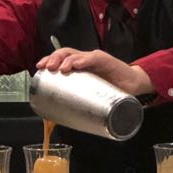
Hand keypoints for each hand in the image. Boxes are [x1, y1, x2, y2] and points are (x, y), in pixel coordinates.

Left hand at [35, 47, 153, 97]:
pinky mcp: (106, 60)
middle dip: (53, 58)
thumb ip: (78, 101)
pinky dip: (83, 60)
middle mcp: (85, 60)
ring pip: (75, 53)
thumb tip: (59, 118)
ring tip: (61, 68)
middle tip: (47, 68)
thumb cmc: (112, 90)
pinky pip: (93, 58)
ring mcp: (94, 59)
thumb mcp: (91, 95)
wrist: (134, 85)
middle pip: (64, 53)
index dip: (48, 60)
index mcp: (79, 67)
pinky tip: (77, 65)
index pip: (60, 59)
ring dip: (65, 59)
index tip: (39, 68)